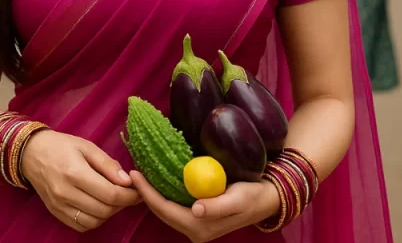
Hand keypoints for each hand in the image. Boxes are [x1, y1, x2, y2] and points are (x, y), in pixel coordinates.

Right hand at [20, 130, 140, 231]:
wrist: (31, 153)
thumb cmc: (62, 146)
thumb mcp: (87, 146)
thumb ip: (108, 164)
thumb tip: (128, 181)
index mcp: (75, 173)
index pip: (110, 194)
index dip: (130, 195)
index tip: (138, 190)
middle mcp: (66, 193)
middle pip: (104, 210)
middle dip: (123, 204)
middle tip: (129, 194)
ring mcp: (59, 206)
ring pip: (94, 221)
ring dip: (109, 214)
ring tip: (114, 199)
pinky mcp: (55, 213)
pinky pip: (80, 226)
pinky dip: (94, 220)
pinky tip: (98, 206)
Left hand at [131, 170, 280, 241]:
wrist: (267, 198)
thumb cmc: (253, 196)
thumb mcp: (238, 199)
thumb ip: (217, 206)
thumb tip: (196, 210)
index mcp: (200, 228)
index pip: (165, 210)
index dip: (148, 193)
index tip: (136, 174)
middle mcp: (195, 230)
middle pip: (161, 211)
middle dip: (146, 193)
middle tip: (133, 171)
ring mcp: (196, 224)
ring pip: (166, 209)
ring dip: (153, 193)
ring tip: (142, 174)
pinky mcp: (199, 215)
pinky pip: (175, 204)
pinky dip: (164, 192)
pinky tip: (159, 179)